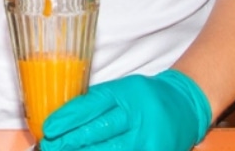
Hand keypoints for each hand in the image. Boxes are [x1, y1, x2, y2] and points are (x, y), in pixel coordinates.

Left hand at [41, 71, 211, 150]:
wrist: (185, 106)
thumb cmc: (146, 98)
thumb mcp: (122, 90)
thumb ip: (97, 103)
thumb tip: (64, 119)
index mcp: (126, 93)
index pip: (92, 105)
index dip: (68, 117)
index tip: (49, 128)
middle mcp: (137, 115)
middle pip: (99, 130)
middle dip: (71, 141)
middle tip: (50, 146)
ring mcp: (147, 138)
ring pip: (111, 150)